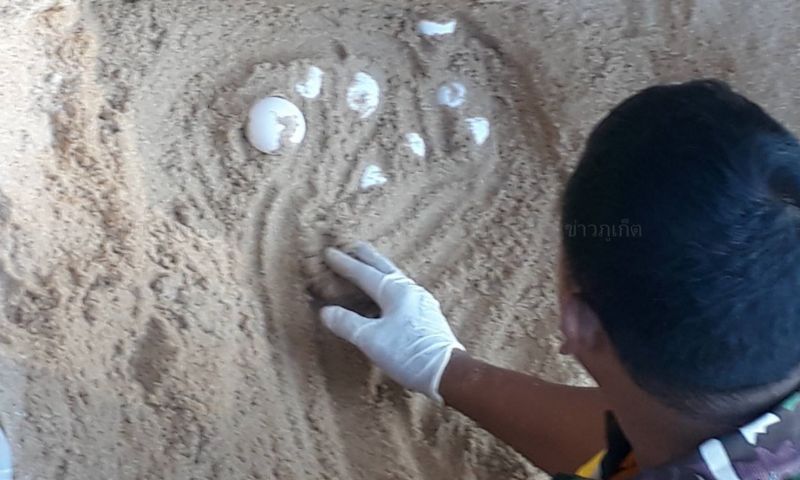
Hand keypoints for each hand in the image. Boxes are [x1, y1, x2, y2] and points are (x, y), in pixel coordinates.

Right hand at [320, 242, 464, 402]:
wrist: (447, 372)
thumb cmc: (409, 353)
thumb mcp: (371, 339)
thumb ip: (347, 323)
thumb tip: (326, 312)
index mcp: (395, 292)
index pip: (364, 273)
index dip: (345, 264)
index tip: (329, 253)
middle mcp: (410, 291)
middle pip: (384, 268)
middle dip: (367, 257)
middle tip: (355, 246)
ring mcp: (421, 302)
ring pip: (394, 280)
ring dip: (379, 272)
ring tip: (369, 268)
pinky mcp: (426, 316)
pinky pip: (401, 294)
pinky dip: (388, 289)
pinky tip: (385, 299)